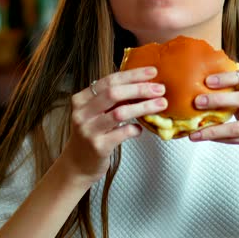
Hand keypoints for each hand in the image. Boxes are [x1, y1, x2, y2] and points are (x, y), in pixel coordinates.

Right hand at [58, 67, 166, 183]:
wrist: (77, 165)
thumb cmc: (91, 135)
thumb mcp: (95, 113)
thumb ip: (111, 99)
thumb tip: (143, 84)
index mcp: (81, 99)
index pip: (109, 80)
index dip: (132, 75)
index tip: (152, 72)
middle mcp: (82, 113)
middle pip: (114, 94)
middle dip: (140, 89)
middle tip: (160, 88)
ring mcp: (89, 130)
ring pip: (120, 112)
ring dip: (144, 106)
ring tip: (161, 104)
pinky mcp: (98, 147)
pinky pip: (122, 133)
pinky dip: (135, 128)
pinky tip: (140, 129)